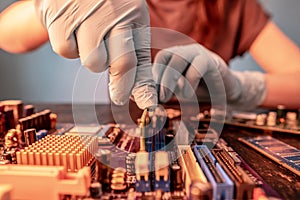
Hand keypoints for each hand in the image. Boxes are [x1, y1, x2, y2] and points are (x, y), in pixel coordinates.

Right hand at [34, 0, 156, 108]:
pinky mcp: (56, 14)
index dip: (140, 88)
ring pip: (90, 62)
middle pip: (115, 65)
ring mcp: (82, 13)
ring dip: (90, 54)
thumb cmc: (108, 5)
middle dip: (117, 76)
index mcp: (133, 13)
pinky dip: (69, 45)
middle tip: (111, 55)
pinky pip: (65, 50)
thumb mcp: (129, 22)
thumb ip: (135, 59)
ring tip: (90, 31)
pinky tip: (72, 26)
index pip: (136, 61)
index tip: (147, 104)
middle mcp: (110, 12)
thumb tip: (144, 99)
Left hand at [152, 44, 265, 109]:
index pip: (159, 59)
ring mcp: (199, 53)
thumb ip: (167, 90)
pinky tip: (189, 94)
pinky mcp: (212, 61)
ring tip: (172, 98)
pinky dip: (190, 81)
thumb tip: (151, 95)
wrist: (228, 90)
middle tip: (162, 98)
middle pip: (165, 55)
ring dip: (172, 79)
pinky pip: (197, 66)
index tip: (151, 93)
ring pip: (179, 58)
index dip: (153, 75)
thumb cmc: (200, 90)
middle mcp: (185, 51)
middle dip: (160, 79)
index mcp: (175, 56)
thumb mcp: (179, 90)